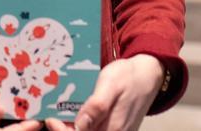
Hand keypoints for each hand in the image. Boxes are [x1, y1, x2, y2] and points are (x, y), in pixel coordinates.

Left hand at [44, 55, 162, 130]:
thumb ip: (97, 106)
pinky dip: (82, 126)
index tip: (52, 120)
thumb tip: (80, 125)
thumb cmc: (128, 76)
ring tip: (60, 116)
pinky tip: (74, 117)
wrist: (148, 75)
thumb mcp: (110, 84)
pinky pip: (96, 130)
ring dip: (73, 128)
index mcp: (113, 128)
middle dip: (66, 130)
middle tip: (53, 118)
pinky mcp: (116, 129)